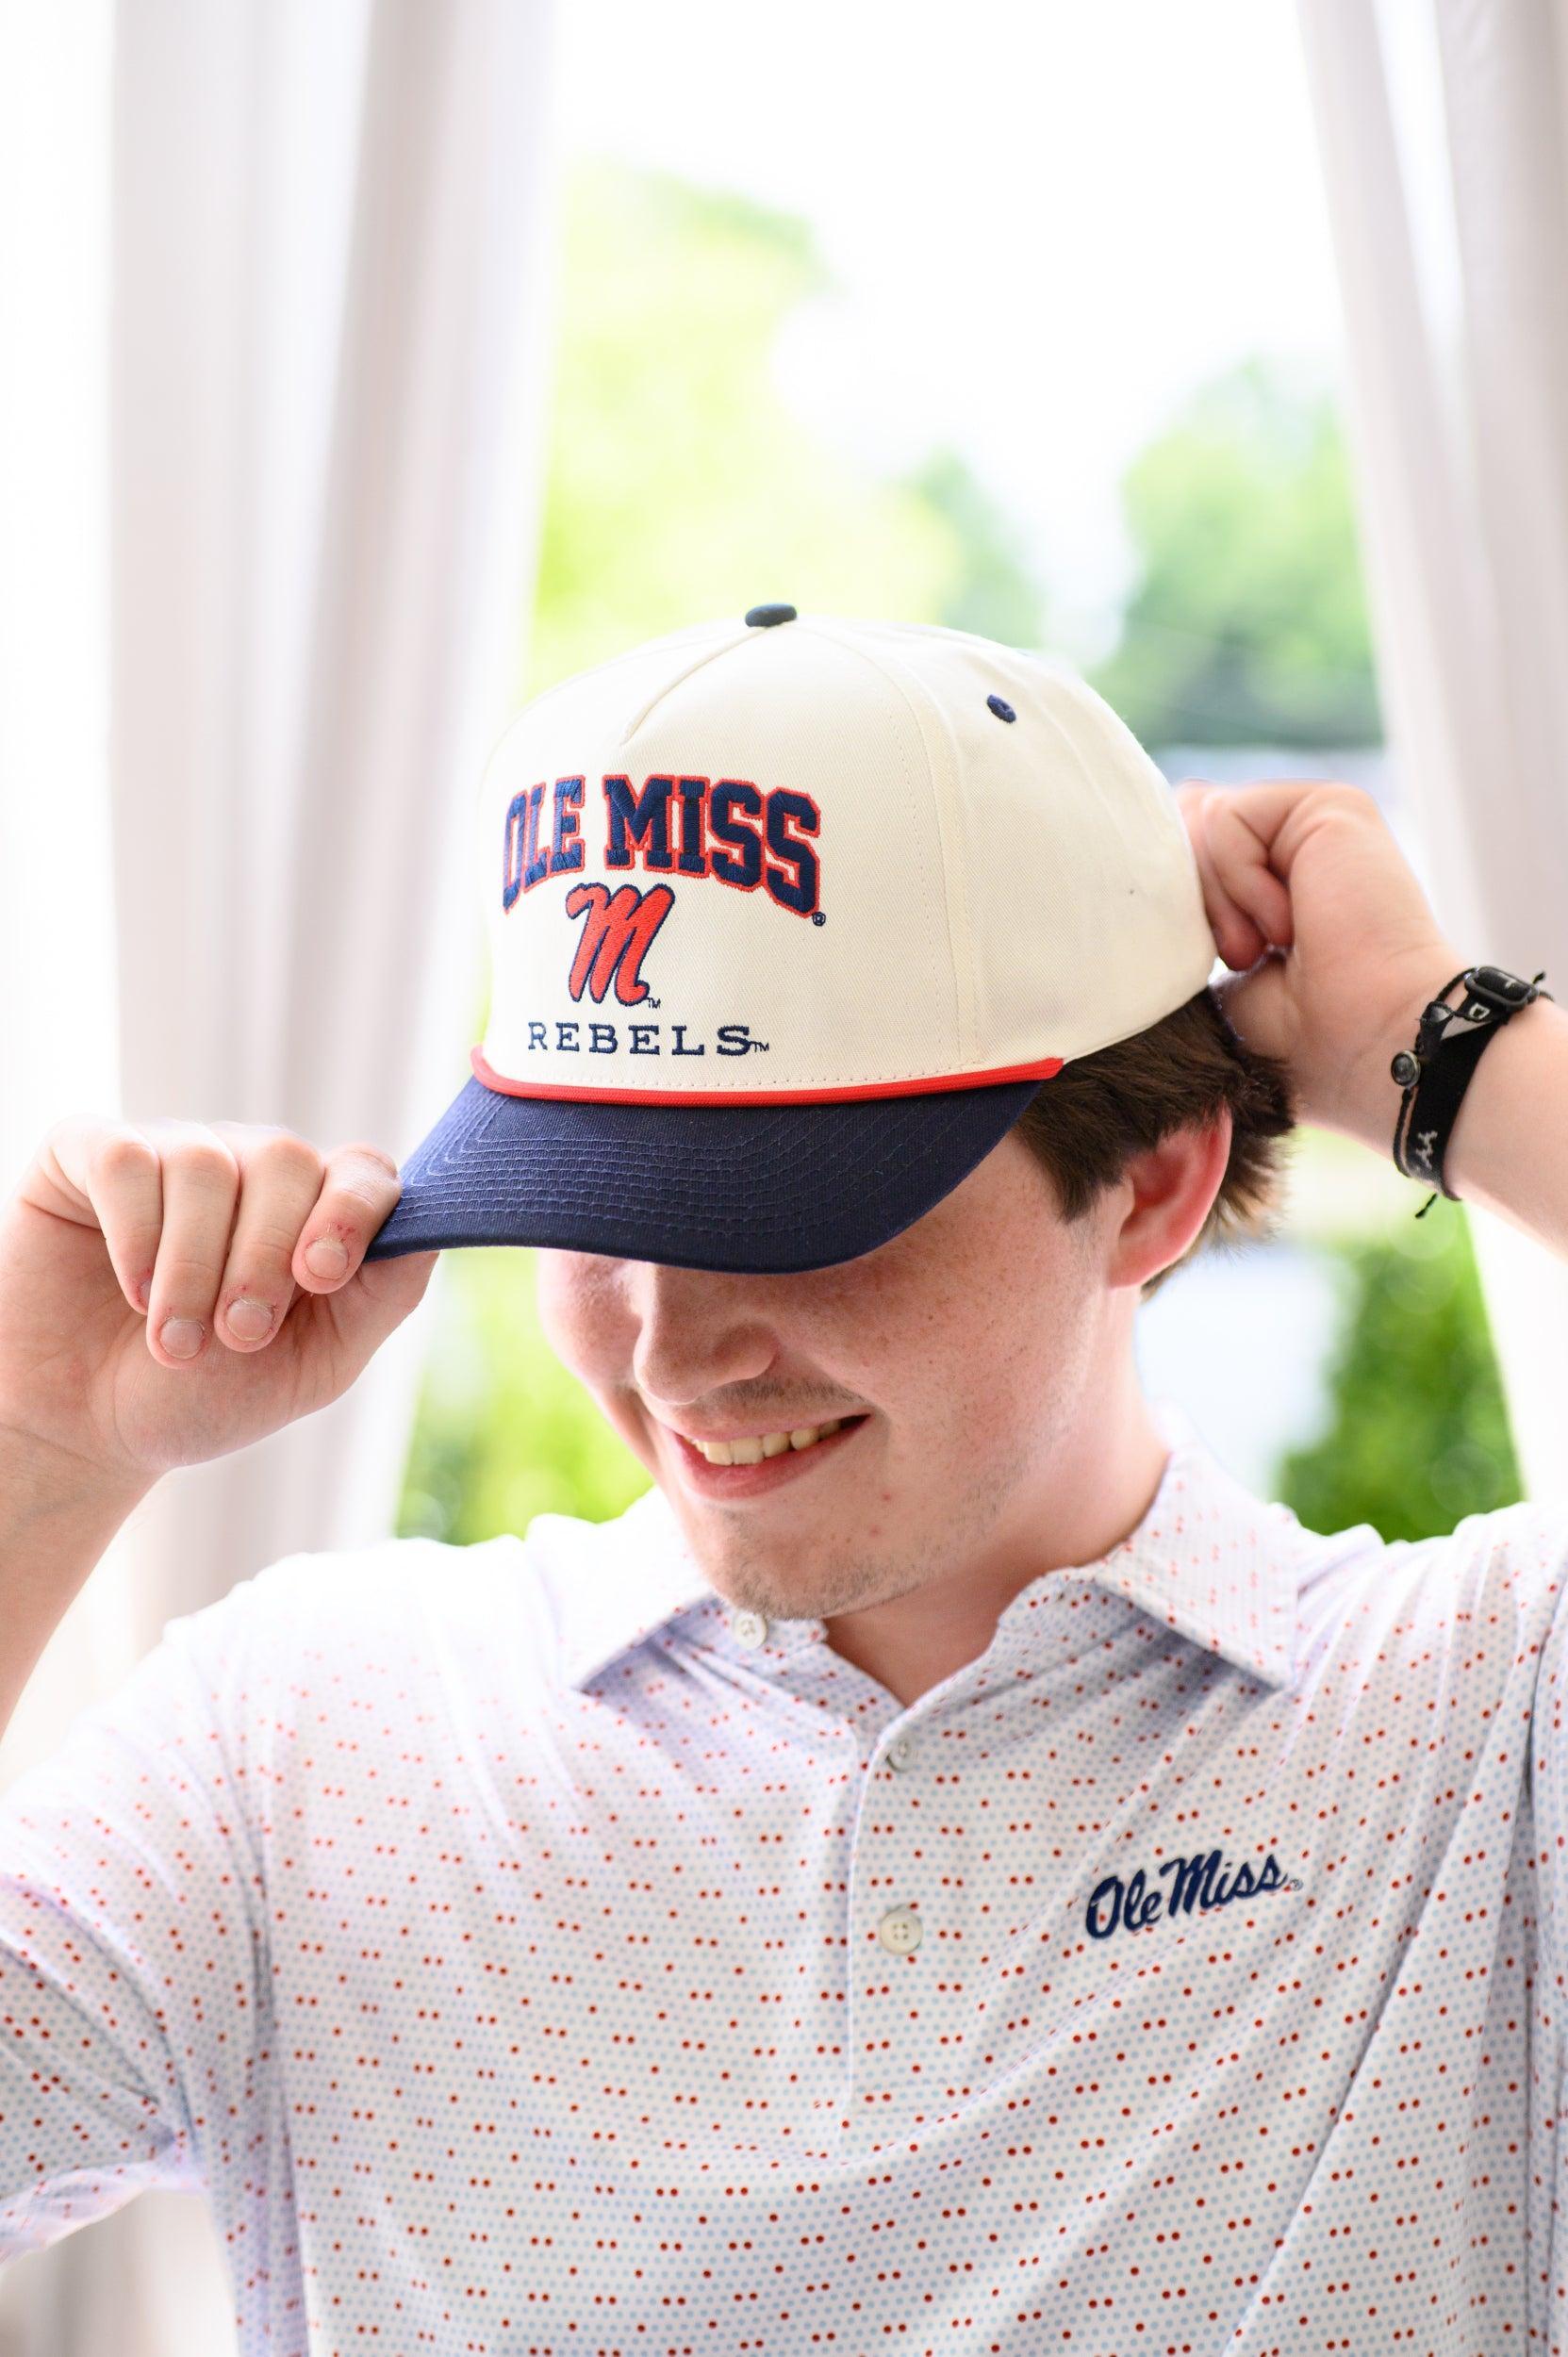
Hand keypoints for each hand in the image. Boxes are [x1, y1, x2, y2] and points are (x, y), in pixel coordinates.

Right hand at [0, 1118, 437, 1497]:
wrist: (87, 1430)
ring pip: (205, 1164)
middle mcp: (249, 1166)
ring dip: (193, 1267)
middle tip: (236, 1337)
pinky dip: (133, 1236)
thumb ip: (383, 1296)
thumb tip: (432, 1230)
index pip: (363, 1170)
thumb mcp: (315, 1364)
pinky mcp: (92, 1153)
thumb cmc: (205, 1395)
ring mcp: (173, 1151)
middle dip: (264, 1260)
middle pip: (286, 1161)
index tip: (322, 1276)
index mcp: (314, 1210)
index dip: (351, 1212)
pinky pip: (128, 1160)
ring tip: (175, 1340)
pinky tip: (130, 1290)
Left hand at [1174, 778, 1462, 1144]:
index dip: (1173, 901)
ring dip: (1220, 900)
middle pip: (1183, 821)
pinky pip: (1226, 817)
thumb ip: (1193, 897)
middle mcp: (1295, 841)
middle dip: (1193, 899)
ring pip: (1198, 818)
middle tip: (1248, 955)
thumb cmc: (1295, 1031)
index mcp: (1273, 874)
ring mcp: (1315, 821)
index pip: (1183, 844)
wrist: (1361, 1042)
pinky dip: (1240, 881)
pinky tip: (1289, 923)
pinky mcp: (1330, 805)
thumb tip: (1156, 852)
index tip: (1233, 963)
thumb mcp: (1216, 959)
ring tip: (1271, 944)